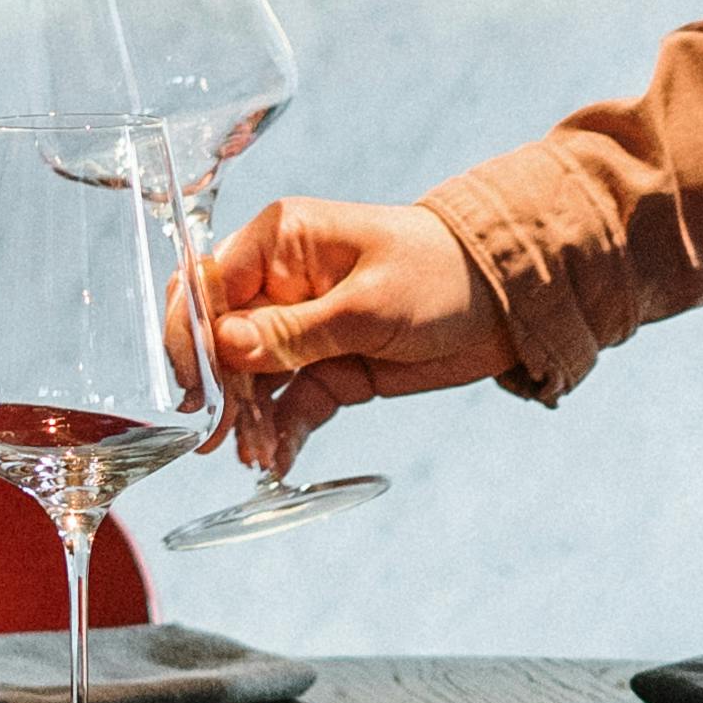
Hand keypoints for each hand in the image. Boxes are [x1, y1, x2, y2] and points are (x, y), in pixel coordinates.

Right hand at [193, 194, 515, 468]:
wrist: (509, 303)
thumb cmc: (444, 275)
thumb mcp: (369, 304)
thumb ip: (295, 330)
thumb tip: (224, 346)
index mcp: (282, 241)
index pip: (208, 284)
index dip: (193, 335)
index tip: (196, 386)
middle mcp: (281, 281)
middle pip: (221, 339)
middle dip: (220, 390)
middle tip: (223, 437)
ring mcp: (302, 327)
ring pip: (250, 379)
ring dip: (248, 420)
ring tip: (255, 457)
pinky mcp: (327, 366)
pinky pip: (288, 403)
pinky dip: (280, 432)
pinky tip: (276, 461)